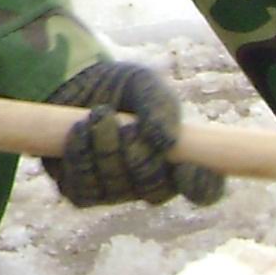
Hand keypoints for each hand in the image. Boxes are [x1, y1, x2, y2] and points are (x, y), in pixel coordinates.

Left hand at [42, 59, 224, 207]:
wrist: (72, 82)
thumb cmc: (118, 85)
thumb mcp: (143, 82)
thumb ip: (160, 106)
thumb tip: (167, 143)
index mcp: (178, 158)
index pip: (203, 188)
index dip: (201, 184)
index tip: (185, 166)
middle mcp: (149, 181)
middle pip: (155, 189)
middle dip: (139, 157)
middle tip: (126, 126)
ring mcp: (116, 191)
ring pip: (117, 189)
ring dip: (106, 150)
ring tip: (98, 115)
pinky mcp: (82, 192)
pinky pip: (84, 190)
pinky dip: (81, 157)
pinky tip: (79, 131)